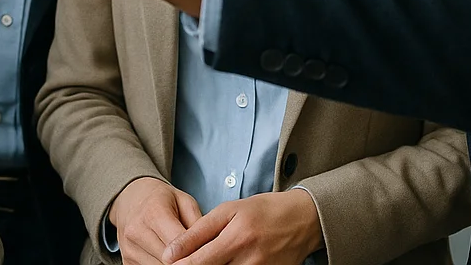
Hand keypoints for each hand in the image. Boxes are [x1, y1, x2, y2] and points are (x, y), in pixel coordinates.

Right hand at [109, 177, 203, 264]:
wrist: (131, 198)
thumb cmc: (162, 199)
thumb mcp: (185, 201)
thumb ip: (198, 224)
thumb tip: (210, 248)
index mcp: (153, 213)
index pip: (178, 246)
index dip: (196, 252)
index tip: (208, 253)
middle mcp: (136, 233)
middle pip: (170, 262)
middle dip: (187, 261)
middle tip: (200, 257)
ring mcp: (129, 249)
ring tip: (185, 256)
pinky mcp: (127, 262)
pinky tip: (172, 259)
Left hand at [164, 189, 321, 264]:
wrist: (302, 220)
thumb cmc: (262, 211)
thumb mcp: (228, 211)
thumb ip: (198, 231)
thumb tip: (170, 252)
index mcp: (237, 239)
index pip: (197, 264)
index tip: (167, 262)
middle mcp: (249, 262)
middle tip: (185, 261)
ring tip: (205, 259)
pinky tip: (222, 263)